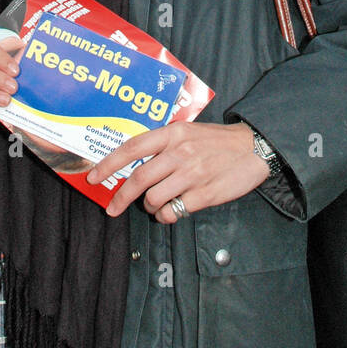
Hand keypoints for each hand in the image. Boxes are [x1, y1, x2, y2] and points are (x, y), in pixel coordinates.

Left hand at [87, 121, 269, 222]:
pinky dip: (167, 215)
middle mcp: (179, 153)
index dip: (109, 164)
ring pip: (153, 199)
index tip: (93, 177)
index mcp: (172, 134)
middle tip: (112, 208)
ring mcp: (192, 175)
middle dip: (120, 198)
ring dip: (150, 207)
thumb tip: (133, 162)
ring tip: (158, 203)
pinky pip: (172, 213)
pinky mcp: (204, 195)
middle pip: (138, 179)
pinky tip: (173, 209)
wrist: (253, 148)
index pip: (132, 148)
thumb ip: (163, 143)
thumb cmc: (216, 141)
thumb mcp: (188, 131)